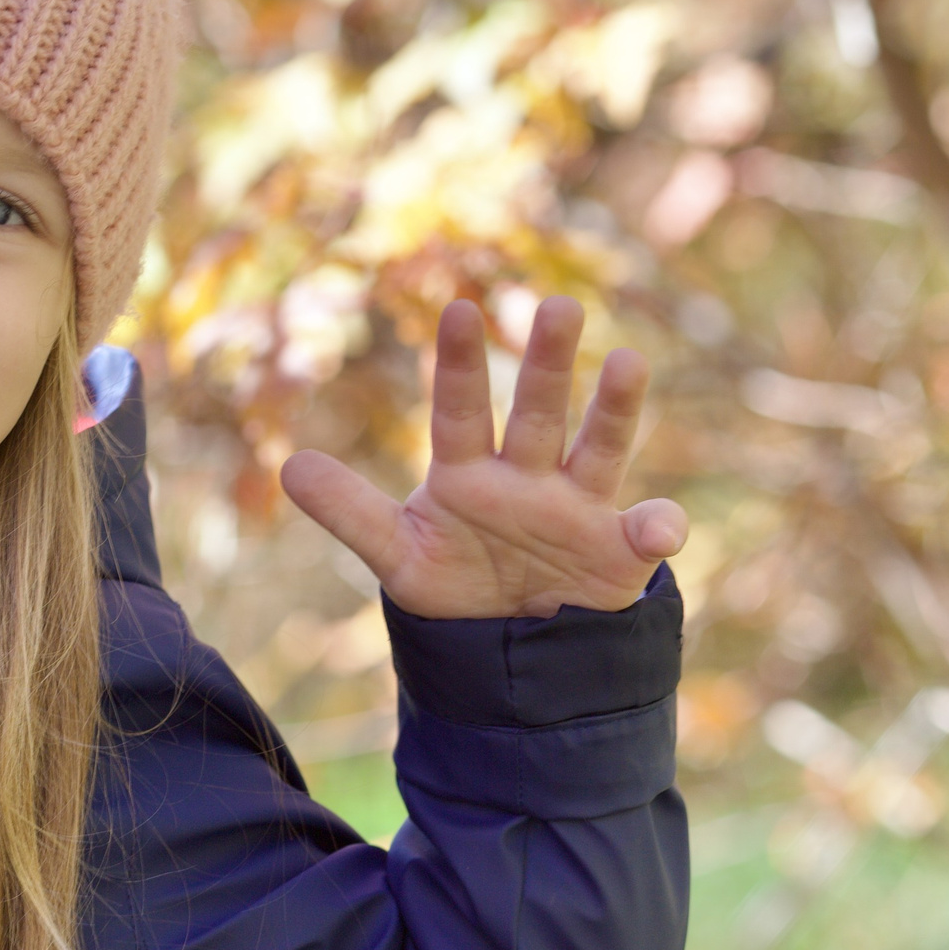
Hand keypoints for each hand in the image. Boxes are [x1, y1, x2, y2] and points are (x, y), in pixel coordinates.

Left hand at [280, 296, 686, 619]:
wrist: (510, 645)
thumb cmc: (454, 583)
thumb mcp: (399, 555)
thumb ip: (350, 512)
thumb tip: (290, 466)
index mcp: (468, 472)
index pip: (459, 411)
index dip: (459, 365)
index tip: (459, 309)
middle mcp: (527, 476)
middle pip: (536, 412)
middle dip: (546, 363)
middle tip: (557, 305)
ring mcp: (578, 507)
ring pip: (597, 449)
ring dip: (613, 409)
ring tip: (626, 362)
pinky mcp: (620, 550)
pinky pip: (647, 532)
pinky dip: (659, 527)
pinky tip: (658, 528)